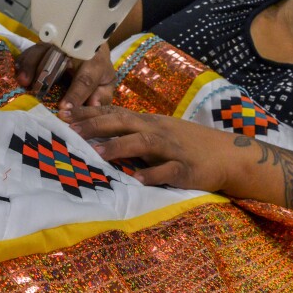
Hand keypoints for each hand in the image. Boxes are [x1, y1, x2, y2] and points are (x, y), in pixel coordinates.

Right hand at [16, 42, 116, 109]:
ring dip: (29, 65)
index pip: (85, 79)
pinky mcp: (44, 45)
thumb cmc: (98, 71)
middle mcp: (74, 50)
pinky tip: (15, 71)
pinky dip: (22, 61)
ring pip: (41, 51)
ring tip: (22, 81)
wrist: (93, 46)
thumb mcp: (106, 83)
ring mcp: (57, 45)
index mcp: (94, 62)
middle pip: (57, 58)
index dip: (75, 94)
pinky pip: (31, 51)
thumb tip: (93, 106)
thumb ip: (101, 96)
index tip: (64, 109)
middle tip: (33, 90)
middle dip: (44, 73)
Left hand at [62, 105, 233, 192]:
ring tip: (98, 154)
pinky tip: (137, 180)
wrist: (229, 154)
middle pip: (123, 122)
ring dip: (119, 148)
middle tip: (70, 131)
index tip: (63, 114)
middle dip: (96, 126)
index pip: (114, 112)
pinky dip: (152, 175)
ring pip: (143, 143)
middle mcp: (157, 131)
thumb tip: (98, 135)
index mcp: (148, 122)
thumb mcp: (159, 133)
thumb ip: (133, 132)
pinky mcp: (186, 169)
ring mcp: (172, 149)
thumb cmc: (188, 144)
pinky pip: (168, 171)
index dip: (89, 113)